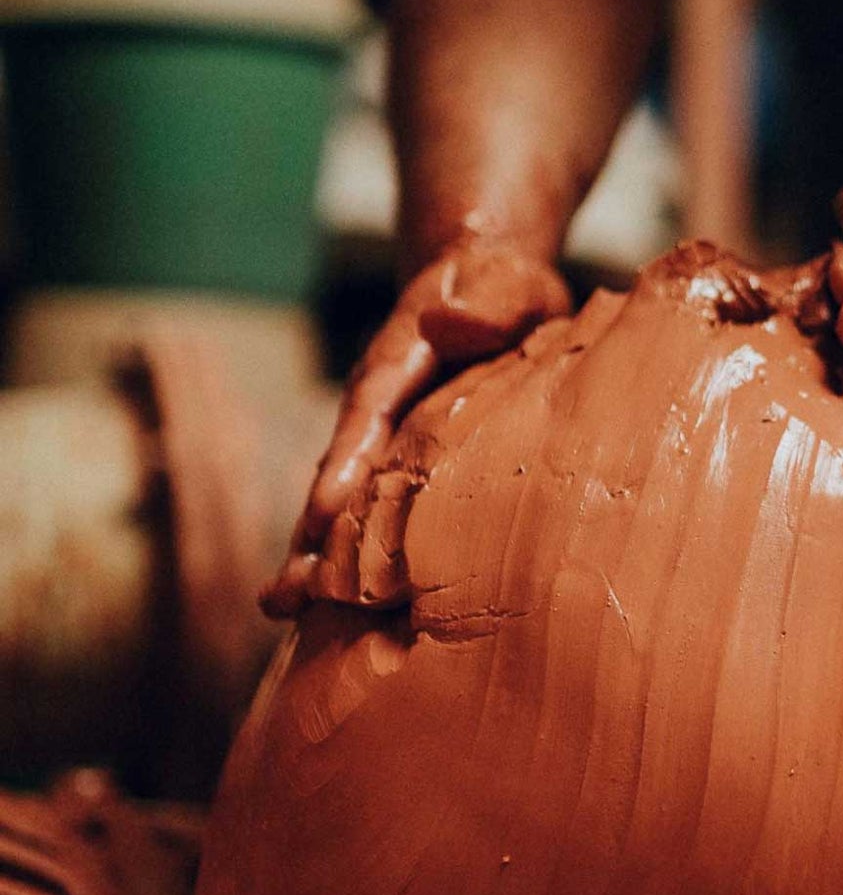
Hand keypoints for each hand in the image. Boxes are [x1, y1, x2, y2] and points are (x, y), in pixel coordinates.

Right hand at [263, 235, 569, 616]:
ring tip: (284, 610)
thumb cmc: (501, 288)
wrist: (486, 288)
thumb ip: (487, 299)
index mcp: (400, 361)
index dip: (346, 463)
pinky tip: (337, 608)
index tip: (322, 514)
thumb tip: (448, 319)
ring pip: (349, 502)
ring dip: (320, 555)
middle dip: (313, 535)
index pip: (370, 414)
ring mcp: (384, 440)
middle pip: (340, 473)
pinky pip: (377, 514)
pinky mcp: (402, 467)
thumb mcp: (507, 284)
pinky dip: (356, 556)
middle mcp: (378, 407)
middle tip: (283, 595)